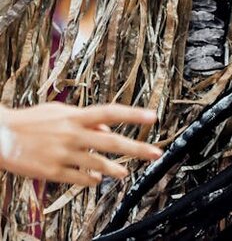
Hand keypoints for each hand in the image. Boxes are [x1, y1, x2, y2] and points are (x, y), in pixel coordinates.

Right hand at [0, 102, 161, 185]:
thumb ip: (84, 120)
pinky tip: (97, 179)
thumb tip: (106, 129)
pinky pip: (80, 179)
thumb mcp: (59, 112)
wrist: (3, 136)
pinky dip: (91, 179)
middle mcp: (73, 134)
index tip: (152, 116)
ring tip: (125, 172)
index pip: (110, 112)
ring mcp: (65, 154)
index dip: (133, 114)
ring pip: (98, 164)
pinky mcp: (54, 172)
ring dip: (115, 169)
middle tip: (156, 152)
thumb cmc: (33, 121)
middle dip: (137, 147)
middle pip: (111, 141)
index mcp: (75, 116)